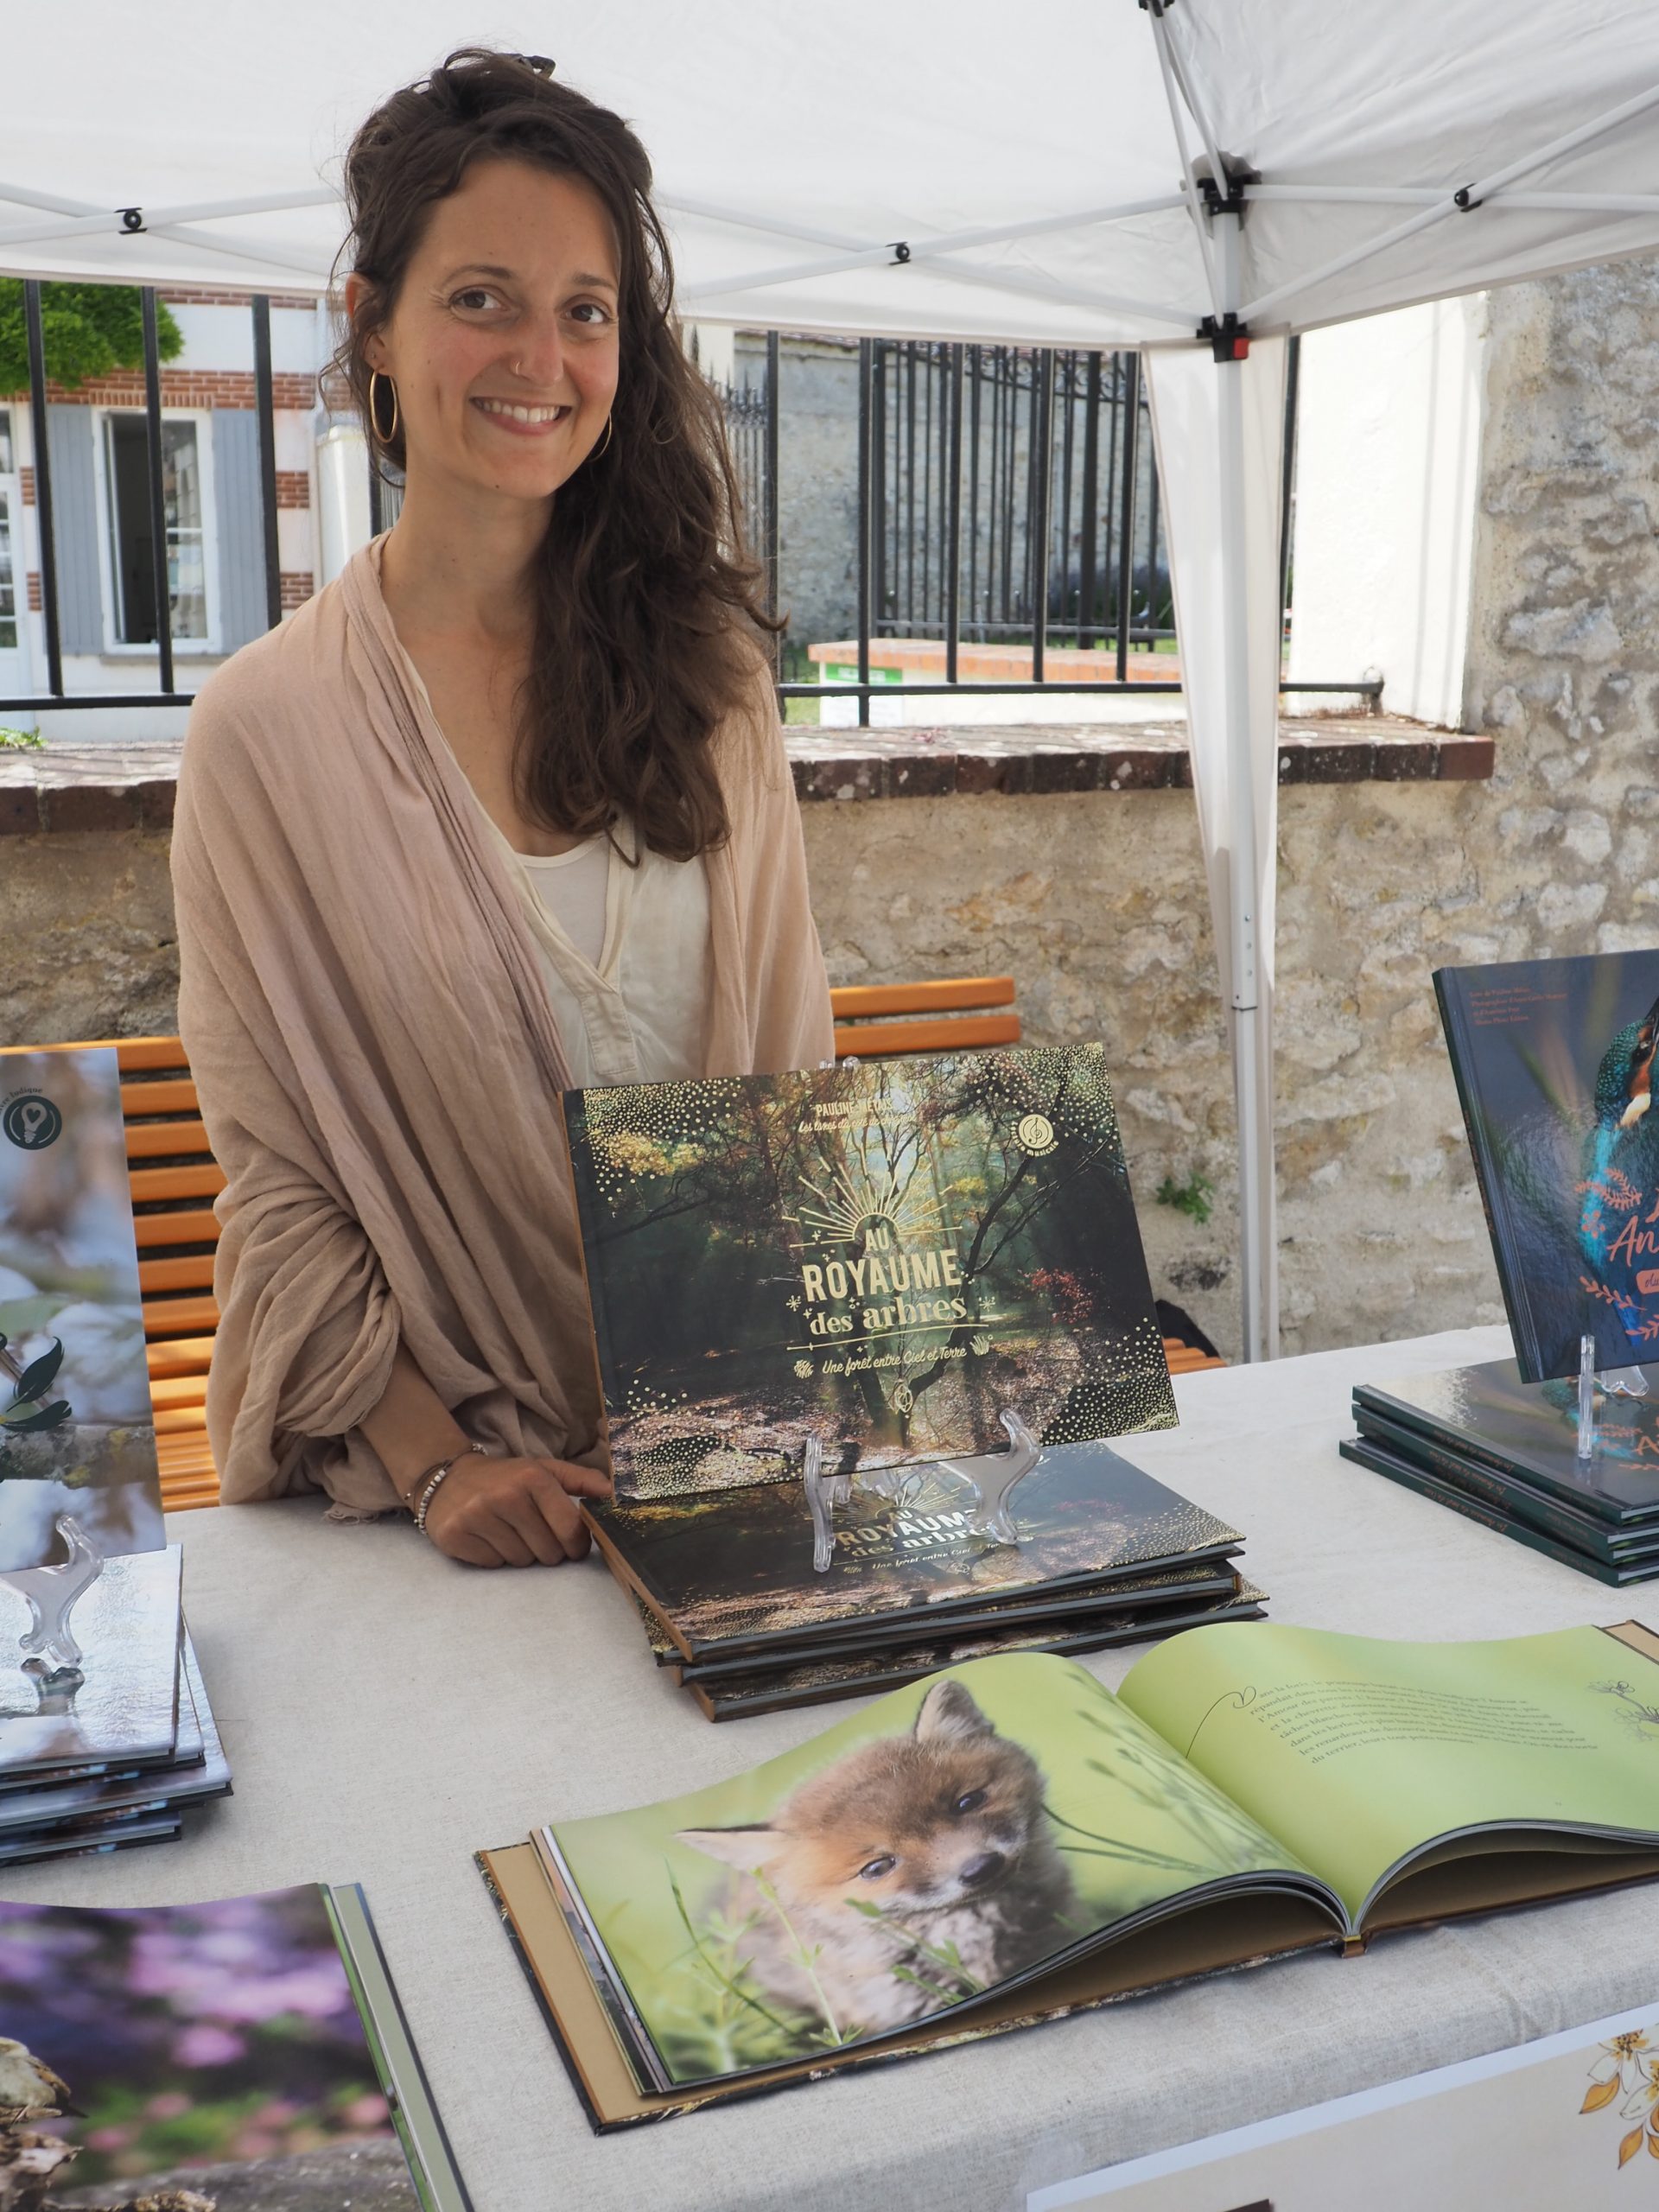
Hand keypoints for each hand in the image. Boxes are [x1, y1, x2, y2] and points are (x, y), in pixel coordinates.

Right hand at [420, 1453, 611, 1567]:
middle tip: (532, 1533)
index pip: (570, 1530)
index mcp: (532, 1477)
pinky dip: (494, 1556)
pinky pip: (493, 1564)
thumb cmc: (506, 1478)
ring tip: (508, 1532)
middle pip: (548, 1552)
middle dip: (547, 1549)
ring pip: (521, 1561)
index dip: (576, 1544)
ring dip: (520, 1553)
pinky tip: (488, 1537)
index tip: (571, 1544)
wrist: (447, 1477)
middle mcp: (505, 1495)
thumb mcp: (543, 1470)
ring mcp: (477, 1516)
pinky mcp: (455, 1535)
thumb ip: (580, 1480)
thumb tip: (613, 1493)